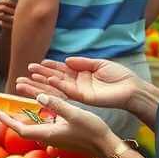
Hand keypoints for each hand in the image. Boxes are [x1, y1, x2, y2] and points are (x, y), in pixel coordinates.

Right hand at [0, 0, 13, 38]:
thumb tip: (0, 6)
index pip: (0, 1)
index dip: (9, 2)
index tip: (14, 5)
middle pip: (3, 6)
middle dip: (11, 9)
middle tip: (17, 12)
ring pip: (3, 15)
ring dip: (10, 17)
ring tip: (15, 19)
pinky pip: (0, 23)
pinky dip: (5, 24)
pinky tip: (9, 26)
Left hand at [0, 94, 117, 157]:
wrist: (107, 147)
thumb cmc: (92, 132)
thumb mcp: (75, 114)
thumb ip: (57, 105)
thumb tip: (39, 96)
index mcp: (49, 134)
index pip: (22, 130)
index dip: (9, 122)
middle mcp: (50, 138)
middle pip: (26, 130)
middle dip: (13, 121)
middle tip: (3, 112)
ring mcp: (56, 138)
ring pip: (36, 128)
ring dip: (25, 119)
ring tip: (18, 108)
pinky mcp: (63, 136)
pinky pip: (46, 127)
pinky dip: (39, 119)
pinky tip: (41, 111)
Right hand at [15, 57, 140, 110]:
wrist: (131, 89)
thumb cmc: (119, 76)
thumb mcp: (100, 64)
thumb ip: (83, 62)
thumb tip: (66, 60)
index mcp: (82, 73)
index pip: (62, 69)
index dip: (50, 66)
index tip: (38, 64)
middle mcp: (77, 83)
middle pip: (55, 78)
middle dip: (41, 75)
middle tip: (26, 72)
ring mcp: (79, 91)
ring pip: (57, 86)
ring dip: (43, 82)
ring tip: (30, 79)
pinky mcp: (83, 97)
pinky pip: (67, 90)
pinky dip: (57, 85)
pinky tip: (48, 80)